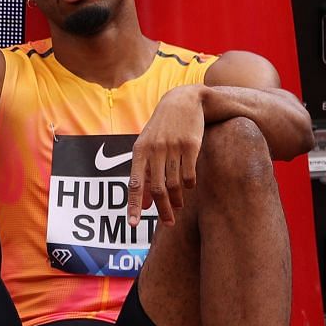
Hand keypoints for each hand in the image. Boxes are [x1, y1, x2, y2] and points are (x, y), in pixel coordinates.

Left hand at [128, 86, 203, 225]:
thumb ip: (143, 174)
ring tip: (178, 206)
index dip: (133, 205)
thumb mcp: (147, 147)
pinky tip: (188, 187)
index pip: (134, 184)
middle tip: (168, 223)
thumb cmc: (162, 129)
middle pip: (158, 189)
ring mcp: (173, 147)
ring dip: (177, 199)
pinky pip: (190, 175)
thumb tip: (144, 204)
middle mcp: (155, 150)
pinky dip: (189, 185)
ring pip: (175, 184)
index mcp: (139, 151)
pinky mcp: (191, 145)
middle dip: (162, 210)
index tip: (133, 224)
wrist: (183, 101)